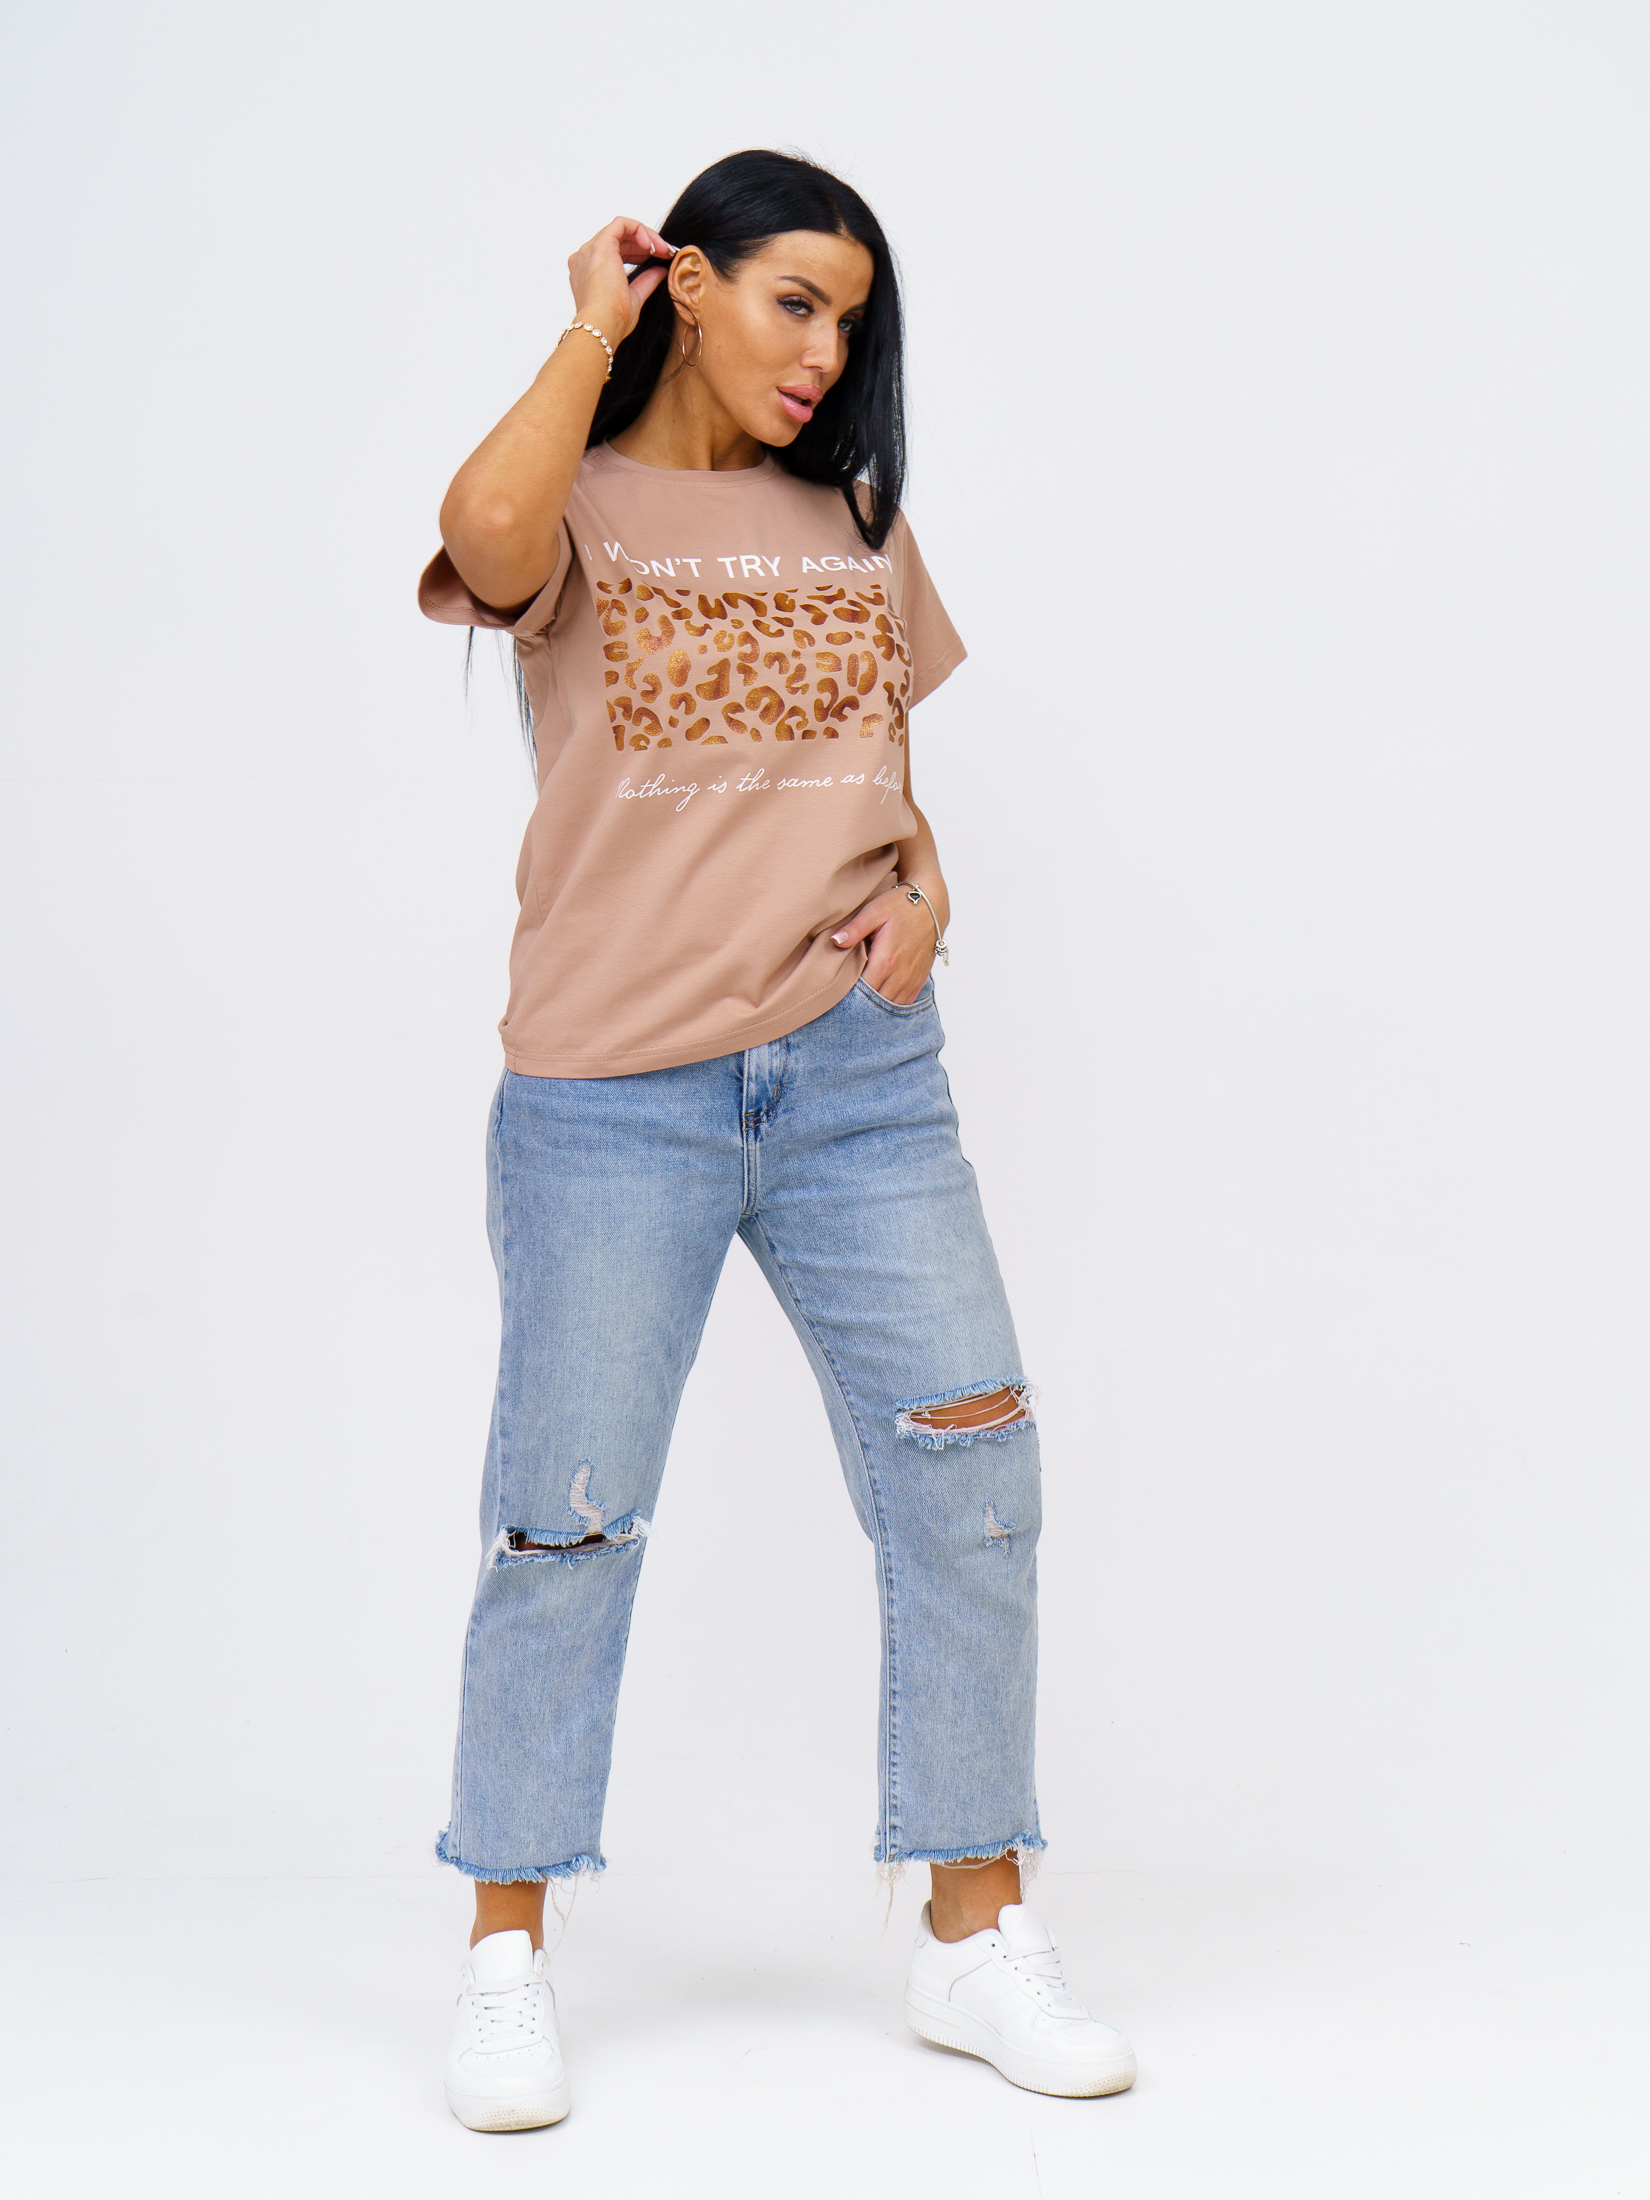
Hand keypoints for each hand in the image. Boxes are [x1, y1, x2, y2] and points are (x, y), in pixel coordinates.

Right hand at [567, 217, 675, 349]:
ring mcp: (591, 250)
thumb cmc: (612, 320)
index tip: (659, 260)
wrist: (602, 324)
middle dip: (646, 244)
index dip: (640, 253)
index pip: (617, 252)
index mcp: (589, 271)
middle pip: (619, 240)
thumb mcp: (634, 298)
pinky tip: (651, 245)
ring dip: (646, 237)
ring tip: (663, 250)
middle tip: (666, 253)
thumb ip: (646, 281)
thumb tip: (660, 271)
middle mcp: (586, 258)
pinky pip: (622, 224)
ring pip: (621, 229)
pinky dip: (639, 229)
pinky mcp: (601, 245)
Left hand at [832, 887, 937, 1003]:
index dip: (850, 993)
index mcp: (886, 960)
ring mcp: (912, 978)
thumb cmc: (900, 905)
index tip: (840, 989)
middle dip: (861, 1001)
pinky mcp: (921, 978)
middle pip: (876, 1001)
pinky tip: (882, 996)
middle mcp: (901, 974)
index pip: (863, 990)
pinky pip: (906, 1001)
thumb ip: (854, 929)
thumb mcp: (874, 912)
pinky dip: (892, 1002)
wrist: (932, 904)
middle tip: (848, 995)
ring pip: (891, 1004)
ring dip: (877, 1003)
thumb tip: (835, 941)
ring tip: (863, 997)